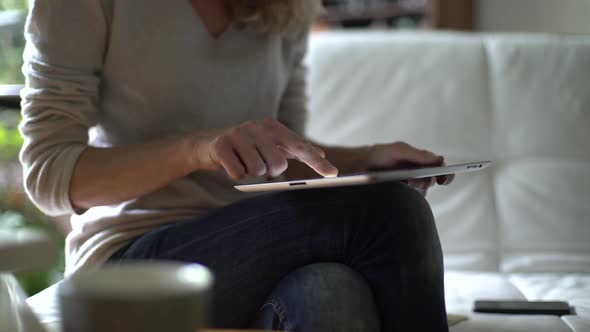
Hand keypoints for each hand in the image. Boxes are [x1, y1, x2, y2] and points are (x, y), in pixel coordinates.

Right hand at [187, 118, 338, 179]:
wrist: (209, 143)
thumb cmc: (247, 146)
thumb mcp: (271, 144)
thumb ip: (295, 148)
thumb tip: (322, 153)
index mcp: (272, 126)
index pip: (300, 146)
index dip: (316, 161)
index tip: (334, 174)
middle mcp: (257, 126)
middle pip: (277, 165)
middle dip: (269, 171)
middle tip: (259, 165)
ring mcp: (238, 133)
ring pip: (258, 170)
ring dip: (251, 173)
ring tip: (243, 161)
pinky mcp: (221, 145)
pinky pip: (238, 173)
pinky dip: (236, 174)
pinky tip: (231, 164)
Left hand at [366, 142, 454, 194]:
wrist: (360, 166)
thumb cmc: (380, 155)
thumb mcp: (398, 150)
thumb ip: (418, 154)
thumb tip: (440, 159)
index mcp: (422, 162)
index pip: (441, 169)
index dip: (447, 175)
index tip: (443, 179)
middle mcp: (419, 175)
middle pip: (431, 182)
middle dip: (423, 180)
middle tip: (411, 179)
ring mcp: (410, 188)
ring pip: (420, 193)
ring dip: (411, 188)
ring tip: (397, 182)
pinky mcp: (401, 198)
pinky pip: (411, 202)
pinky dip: (405, 197)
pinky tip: (395, 190)